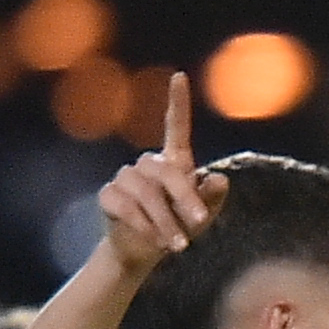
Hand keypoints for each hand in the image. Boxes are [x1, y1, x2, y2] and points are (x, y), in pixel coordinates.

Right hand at [94, 73, 223, 273]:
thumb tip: (220, 180)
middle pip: (167, 173)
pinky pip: (126, 207)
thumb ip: (211, 199)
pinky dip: (144, 226)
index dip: (177, 102)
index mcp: (173, 162)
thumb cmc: (178, 229)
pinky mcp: (108, 195)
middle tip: (199, 224)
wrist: (144, 252)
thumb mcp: (201, 217)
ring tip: (178, 246)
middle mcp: (148, 164)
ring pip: (146, 194)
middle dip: (186, 199)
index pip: (175, 127)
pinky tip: (154, 241)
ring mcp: (125, 178)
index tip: (179, 76)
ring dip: (165, 222)